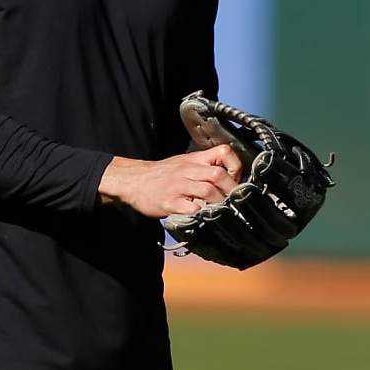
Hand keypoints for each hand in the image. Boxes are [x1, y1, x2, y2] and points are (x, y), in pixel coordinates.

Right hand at [98, 146, 242, 218]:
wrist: (133, 180)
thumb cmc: (162, 174)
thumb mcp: (184, 163)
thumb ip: (204, 168)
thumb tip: (230, 178)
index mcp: (194, 159)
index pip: (224, 152)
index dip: (235, 166)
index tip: (236, 179)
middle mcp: (188, 170)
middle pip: (218, 174)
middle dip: (231, 189)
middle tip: (234, 200)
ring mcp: (178, 186)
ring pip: (208, 190)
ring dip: (219, 202)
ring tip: (221, 210)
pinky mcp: (169, 202)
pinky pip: (191, 208)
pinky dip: (201, 214)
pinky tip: (203, 217)